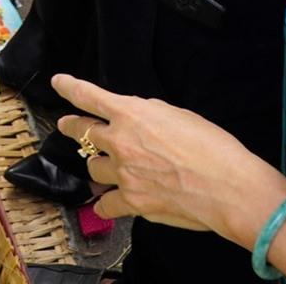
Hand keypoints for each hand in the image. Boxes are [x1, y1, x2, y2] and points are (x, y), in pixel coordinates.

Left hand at [53, 74, 285, 235]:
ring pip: (92, 168)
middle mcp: (120, 141)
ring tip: (106, 169)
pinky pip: (105, 204)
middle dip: (72, 128)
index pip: (89, 96)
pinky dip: (106, 204)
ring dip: (99, 167)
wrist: (227, 186)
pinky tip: (107, 205)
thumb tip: (136, 121)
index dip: (69, 87)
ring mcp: (123, 173)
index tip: (58, 82)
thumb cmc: (213, 147)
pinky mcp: (131, 202)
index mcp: (132, 113)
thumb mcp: (179, 115)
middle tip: (68, 126)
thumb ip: (149, 116)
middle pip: (82, 132)